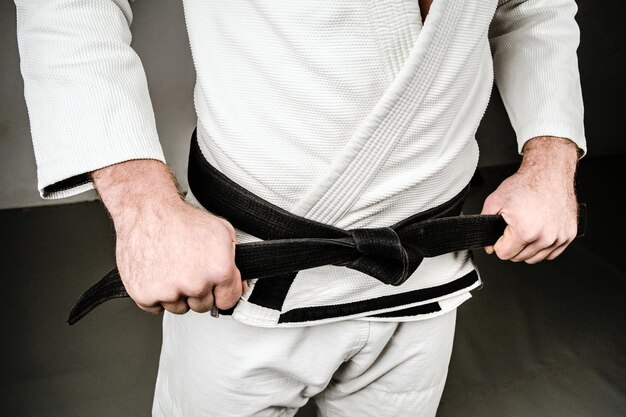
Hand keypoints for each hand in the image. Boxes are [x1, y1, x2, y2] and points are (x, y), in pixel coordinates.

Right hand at [92, 160, 244, 313]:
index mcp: (218, 270)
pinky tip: (156, 273)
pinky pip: (155, 307)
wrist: (147, 210)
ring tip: (170, 268)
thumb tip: (240, 283)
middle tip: (188, 269)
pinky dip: (154, 294)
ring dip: (176, 294)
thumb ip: (234, 260)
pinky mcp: (144, 294)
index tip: (215, 288)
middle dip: (197, 292)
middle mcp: (195, 283)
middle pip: (202, 306)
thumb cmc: (182, 219)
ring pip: (178, 308)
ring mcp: (169, 291)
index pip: (228, 301)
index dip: (222, 293)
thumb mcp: (222, 232)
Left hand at [480, 136, 579, 263]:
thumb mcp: (495, 201)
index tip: (502, 233)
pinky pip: (551, 253)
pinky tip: (538, 233)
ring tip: (525, 229)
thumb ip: (485, 224)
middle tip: (514, 227)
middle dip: (512, 245)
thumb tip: (488, 246)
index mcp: (525, 231)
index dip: (499, 244)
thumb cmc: (526, 184)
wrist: (549, 173)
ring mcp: (559, 237)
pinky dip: (543, 247)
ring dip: (527, 248)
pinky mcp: (569, 235)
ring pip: (535, 258)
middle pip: (519, 257)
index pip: (504, 254)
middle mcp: (545, 237)